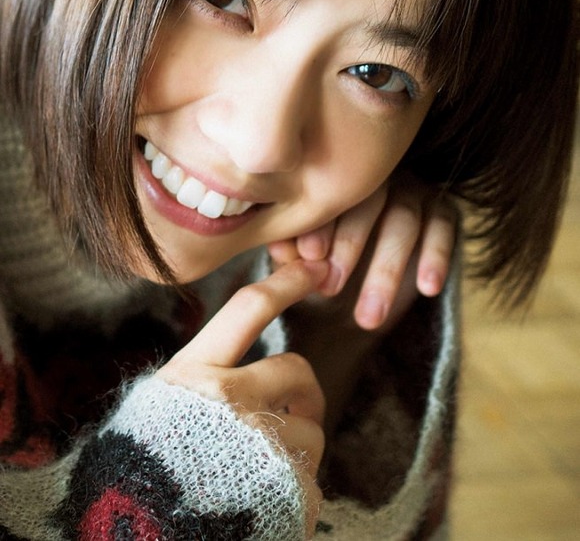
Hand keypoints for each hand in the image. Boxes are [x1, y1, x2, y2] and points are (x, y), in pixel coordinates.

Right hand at [156, 260, 327, 537]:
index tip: (310, 269)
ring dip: (298, 449)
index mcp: (193, 376)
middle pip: (297, 370)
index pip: (247, 308)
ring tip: (266, 472)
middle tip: (299, 409)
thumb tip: (229, 374)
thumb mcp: (154, 413)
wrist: (135, 536)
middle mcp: (230, 400)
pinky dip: (296, 492)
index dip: (284, 283)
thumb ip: (193, 386)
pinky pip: (310, 481)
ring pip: (312, 431)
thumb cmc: (138, 476)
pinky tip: (266, 502)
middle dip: (305, 390)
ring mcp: (262, 443)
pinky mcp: (287, 490)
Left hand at [268, 173, 455, 330]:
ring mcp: (411, 191)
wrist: (354, 297)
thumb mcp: (303, 263)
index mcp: (337, 179)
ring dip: (386, 268)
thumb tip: (281, 247)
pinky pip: (442, 228)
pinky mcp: (442, 211)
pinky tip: (427, 288)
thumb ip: (291, 253)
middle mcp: (375, 178)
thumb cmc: (320, 268)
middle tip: (331, 288)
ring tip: (368, 317)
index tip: (309, 255)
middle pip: (367, 202)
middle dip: (349, 245)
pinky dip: (436, 256)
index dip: (320, 223)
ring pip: (403, 221)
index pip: (330, 192)